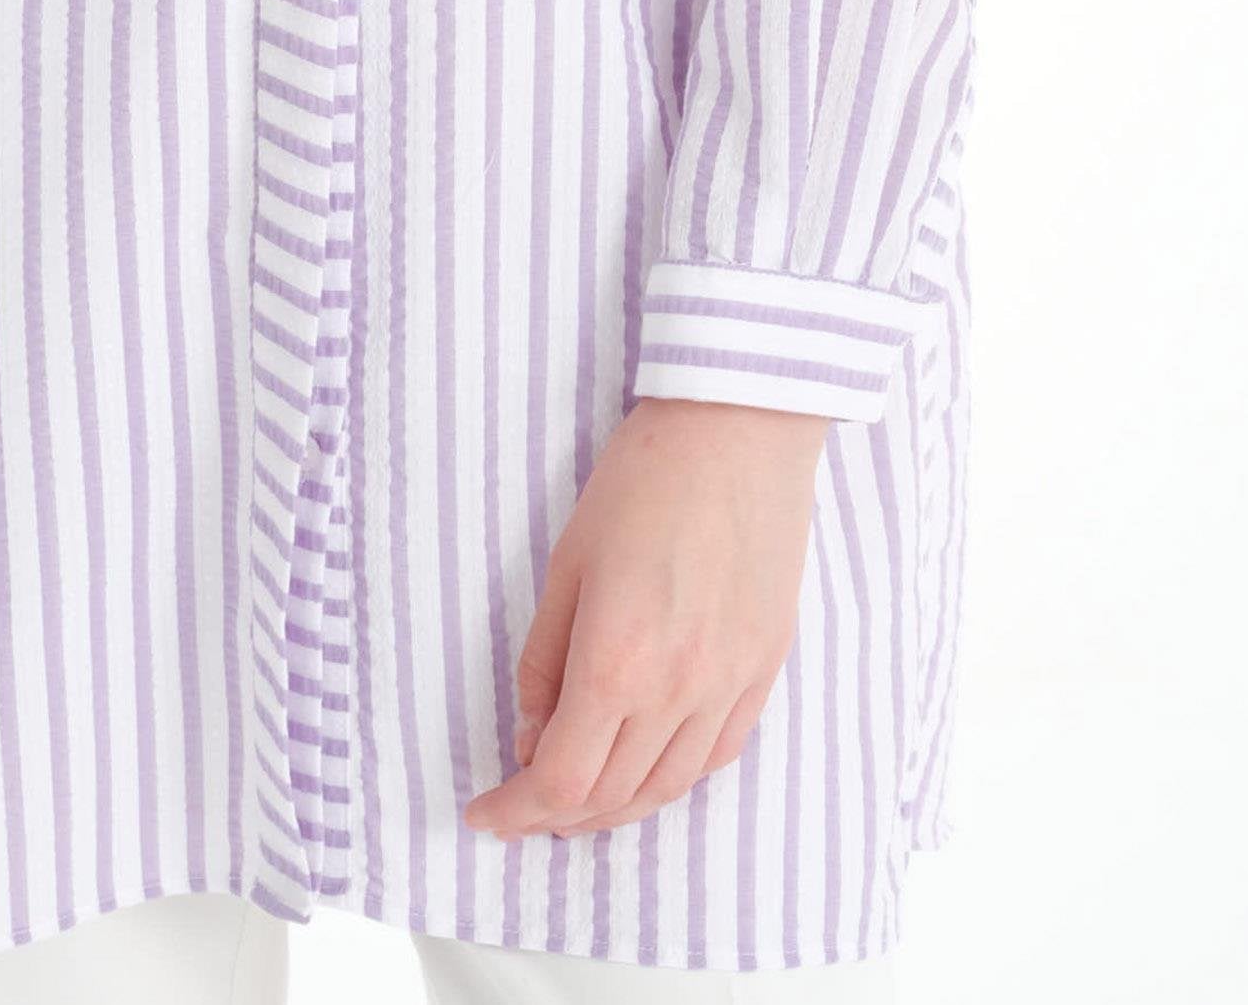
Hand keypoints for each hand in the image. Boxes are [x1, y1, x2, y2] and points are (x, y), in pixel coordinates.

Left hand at [461, 396, 828, 840]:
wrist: (740, 430)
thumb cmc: (645, 478)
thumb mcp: (567, 561)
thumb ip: (544, 659)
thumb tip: (530, 733)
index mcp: (617, 662)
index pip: (559, 780)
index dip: (516, 811)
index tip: (485, 814)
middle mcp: (677, 690)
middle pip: (610, 796)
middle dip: (555, 817)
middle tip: (520, 810)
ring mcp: (729, 685)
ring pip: (665, 788)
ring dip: (613, 810)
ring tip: (574, 805)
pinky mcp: (763, 669)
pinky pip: (716, 755)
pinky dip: (672, 780)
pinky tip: (646, 772)